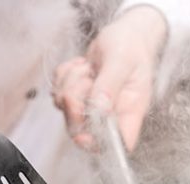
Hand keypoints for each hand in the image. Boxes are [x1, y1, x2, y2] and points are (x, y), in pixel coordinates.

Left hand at [52, 6, 166, 150]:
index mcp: (129, 113)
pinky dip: (64, 75)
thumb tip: (98, 109)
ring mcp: (91, 106)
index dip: (98, 144)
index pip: (116, 144)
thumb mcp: (122, 62)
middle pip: (82, 129)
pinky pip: (58, 91)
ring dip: (70, 83)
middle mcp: (110, 115)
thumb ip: (110, 85)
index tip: (83, 134)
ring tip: (88, 68)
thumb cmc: (130, 47)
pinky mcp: (78, 95)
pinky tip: (81, 65)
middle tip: (85, 78)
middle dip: (75, 103)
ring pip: (66, 108)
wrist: (124, 33)